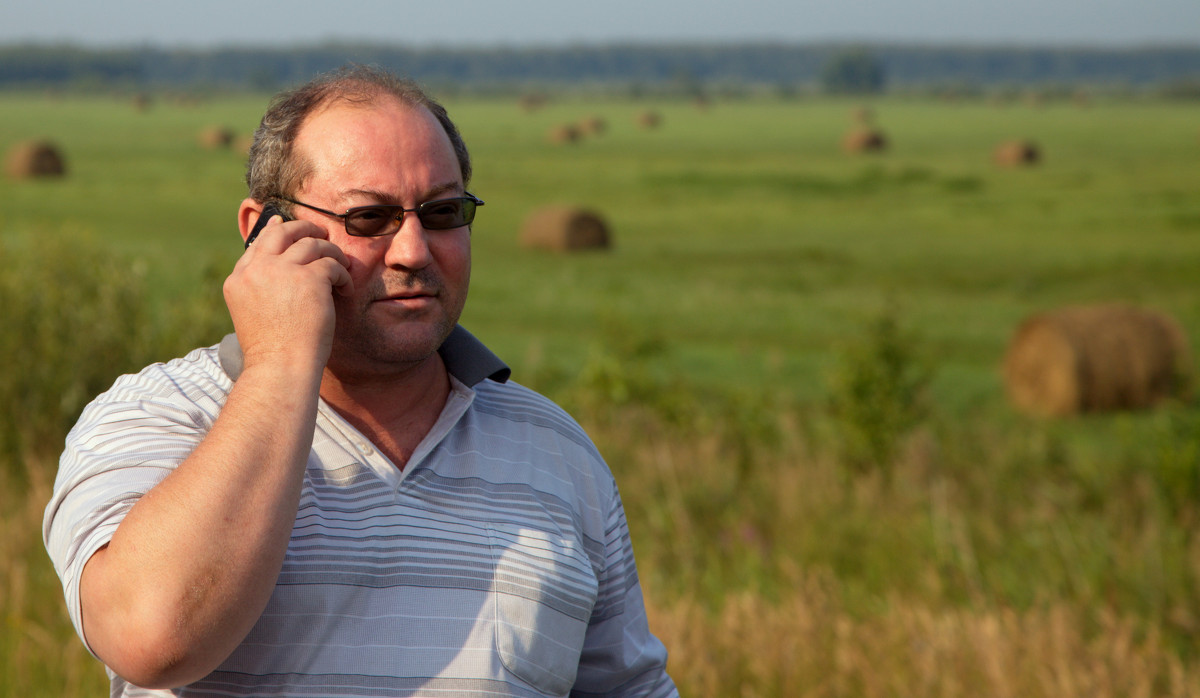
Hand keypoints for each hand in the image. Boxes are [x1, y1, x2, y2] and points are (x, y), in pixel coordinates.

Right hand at [223, 215, 352, 372]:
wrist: (280, 367)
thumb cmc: (272, 350)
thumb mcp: (254, 312)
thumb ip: (261, 286)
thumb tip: (281, 264)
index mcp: (238, 280)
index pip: (258, 244)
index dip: (274, 231)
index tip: (284, 224)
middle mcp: (257, 270)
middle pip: (282, 232)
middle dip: (304, 228)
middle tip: (322, 234)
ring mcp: (282, 271)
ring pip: (312, 244)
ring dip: (332, 253)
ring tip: (342, 267)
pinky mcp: (309, 278)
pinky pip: (332, 264)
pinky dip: (343, 275)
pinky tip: (345, 289)